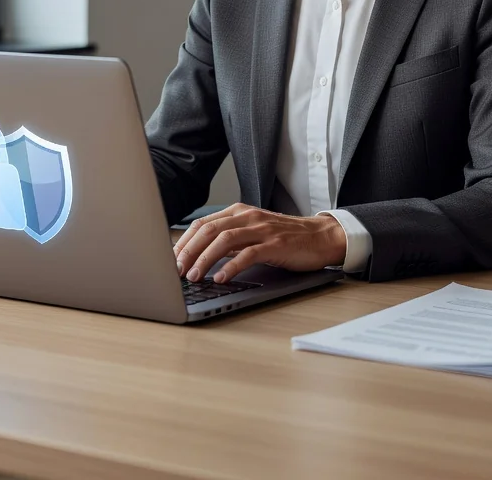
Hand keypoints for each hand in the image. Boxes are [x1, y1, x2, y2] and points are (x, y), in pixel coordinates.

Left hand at [172, 203, 346, 282]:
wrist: (319, 236)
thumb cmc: (285, 237)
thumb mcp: (253, 232)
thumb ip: (230, 239)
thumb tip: (200, 255)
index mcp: (239, 212)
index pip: (202, 223)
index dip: (184, 241)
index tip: (172, 259)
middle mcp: (247, 217)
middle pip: (209, 230)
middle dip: (189, 251)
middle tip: (176, 270)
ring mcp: (261, 229)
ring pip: (224, 240)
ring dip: (205, 259)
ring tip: (194, 276)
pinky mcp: (275, 244)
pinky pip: (248, 254)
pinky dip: (232, 267)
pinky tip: (221, 278)